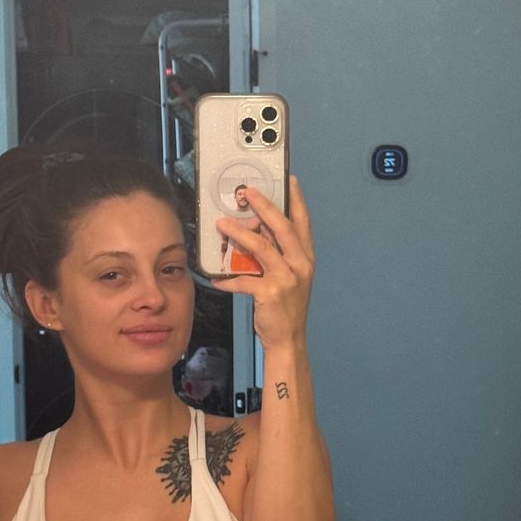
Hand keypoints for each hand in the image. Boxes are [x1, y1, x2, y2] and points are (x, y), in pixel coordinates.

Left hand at [215, 178, 314, 351]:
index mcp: (306, 259)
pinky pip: (243, 280)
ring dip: (240, 233)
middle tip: (247, 192)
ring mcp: (287, 279)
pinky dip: (227, 279)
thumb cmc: (285, 308)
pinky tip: (215, 279)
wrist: (288, 340)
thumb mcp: (288, 277)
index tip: (290, 181)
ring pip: (262, 248)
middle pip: (282, 228)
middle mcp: (300, 265)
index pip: (303, 223)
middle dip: (264, 206)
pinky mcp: (270, 293)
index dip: (297, 201)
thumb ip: (278, 255)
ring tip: (222, 224)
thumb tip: (257, 232)